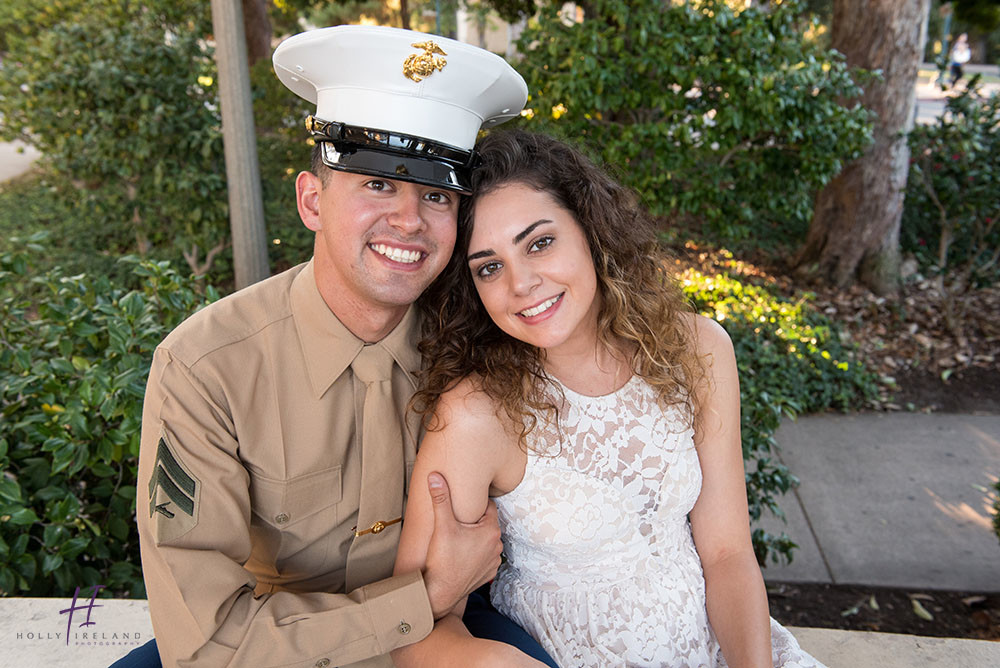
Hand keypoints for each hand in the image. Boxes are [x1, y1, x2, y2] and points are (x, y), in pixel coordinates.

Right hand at [422, 471, 502, 618]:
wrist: (440, 592)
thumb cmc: (442, 559)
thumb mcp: (441, 525)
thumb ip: (441, 499)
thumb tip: (435, 476)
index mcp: (491, 531)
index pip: (488, 507)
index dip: (475, 504)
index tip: (464, 505)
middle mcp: (497, 546)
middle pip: (487, 524)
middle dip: (474, 521)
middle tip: (458, 521)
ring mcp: (494, 561)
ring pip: (486, 541)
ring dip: (476, 538)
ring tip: (458, 538)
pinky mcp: (488, 573)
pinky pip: (484, 556)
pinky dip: (476, 554)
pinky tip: (462, 554)